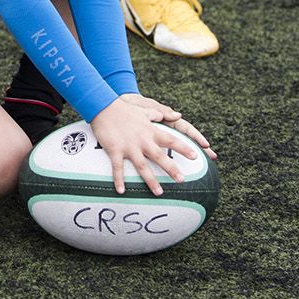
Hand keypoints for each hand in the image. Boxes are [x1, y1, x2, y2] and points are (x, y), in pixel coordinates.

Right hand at [90, 95, 212, 195]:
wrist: (103, 105)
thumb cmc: (124, 108)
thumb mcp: (144, 109)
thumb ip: (161, 113)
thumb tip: (178, 115)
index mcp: (150, 130)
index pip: (171, 140)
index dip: (184, 148)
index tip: (196, 156)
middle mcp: (142, 140)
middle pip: (160, 157)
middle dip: (171, 169)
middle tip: (181, 180)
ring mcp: (129, 146)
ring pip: (142, 166)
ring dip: (151, 180)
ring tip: (159, 193)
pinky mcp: (115, 150)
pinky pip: (118, 167)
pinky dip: (119, 179)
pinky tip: (121, 191)